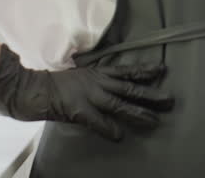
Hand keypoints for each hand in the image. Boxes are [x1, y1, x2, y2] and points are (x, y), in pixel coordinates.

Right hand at [0, 44, 173, 141]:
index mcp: (98, 73)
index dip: (145, 70)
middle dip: (151, 94)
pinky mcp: (80, 111)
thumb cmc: (57, 82)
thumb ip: (98, 77)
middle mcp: (98, 82)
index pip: (127, 70)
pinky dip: (110, 129)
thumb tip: (114, 81)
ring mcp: (90, 96)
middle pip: (130, 88)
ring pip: (120, 104)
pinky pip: (99, 122)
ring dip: (138, 112)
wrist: (34, 88)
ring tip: (154, 120)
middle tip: (170, 100)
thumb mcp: (82, 73)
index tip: (163, 69)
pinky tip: (120, 136)